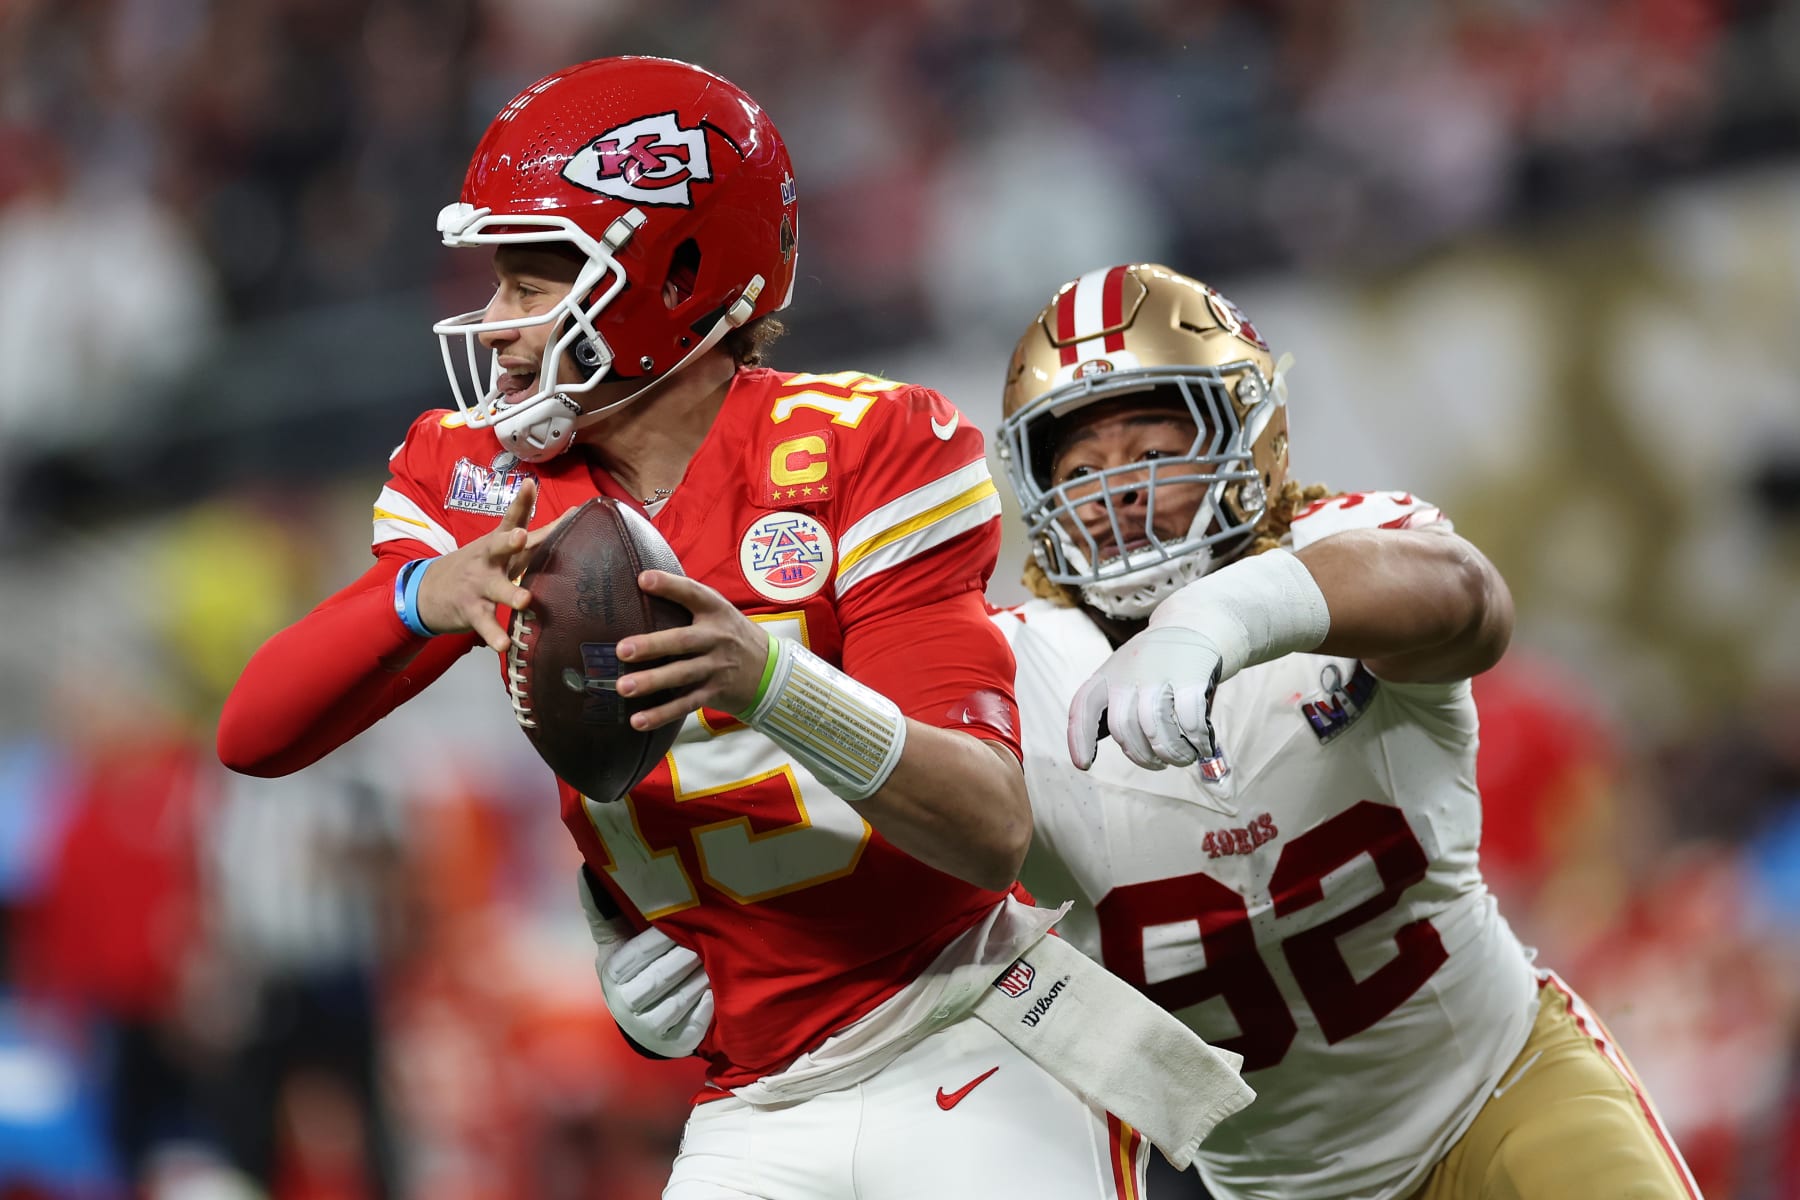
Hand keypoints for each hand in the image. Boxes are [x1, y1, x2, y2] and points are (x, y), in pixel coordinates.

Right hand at [415, 479, 560, 651]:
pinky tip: (504, 645)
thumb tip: (575, 514)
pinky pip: (485, 624)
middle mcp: (488, 560)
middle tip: (520, 537)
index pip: (512, 519)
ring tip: (524, 601)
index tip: (531, 484)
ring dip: (510, 594)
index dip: (522, 502)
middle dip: (509, 542)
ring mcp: (478, 585)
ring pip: (496, 589)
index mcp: (498, 544)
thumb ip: (537, 535)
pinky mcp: (471, 610)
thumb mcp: (502, 550)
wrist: (428, 591)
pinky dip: (495, 635)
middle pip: (499, 547)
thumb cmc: (480, 567)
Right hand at [579, 865, 712, 1056]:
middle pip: (663, 975)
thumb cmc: (634, 966)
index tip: (687, 920)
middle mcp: (624, 1005)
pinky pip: (695, 1024)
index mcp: (612, 973)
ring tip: (719, 960)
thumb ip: (605, 908)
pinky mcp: (673, 1044)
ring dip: (702, 978)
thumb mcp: (617, 938)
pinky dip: (708, 1006)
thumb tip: (585, 869)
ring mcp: (648, 1030)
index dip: (665, 936)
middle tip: (712, 938)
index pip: (640, 952)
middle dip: (689, 955)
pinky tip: (716, 990)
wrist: (644, 1014)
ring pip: (681, 999)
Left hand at [613, 571, 773, 729]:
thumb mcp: (717, 611)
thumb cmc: (729, 634)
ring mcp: (716, 667)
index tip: (644, 580)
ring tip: (623, 687)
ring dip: (652, 682)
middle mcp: (717, 638)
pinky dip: (662, 714)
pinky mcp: (713, 692)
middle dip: (652, 645)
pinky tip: (638, 721)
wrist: (770, 670)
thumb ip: (686, 601)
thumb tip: (639, 582)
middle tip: (622, 650)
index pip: (693, 593)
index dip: (670, 585)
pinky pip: (686, 704)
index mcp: (716, 611)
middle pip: (683, 641)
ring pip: (682, 675)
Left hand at [1068, 626, 1227, 770]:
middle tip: (1159, 763)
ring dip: (1172, 753)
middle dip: (1142, 756)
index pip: (1083, 706)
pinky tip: (1201, 745)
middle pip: (1123, 728)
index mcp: (1109, 673)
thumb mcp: (1128, 671)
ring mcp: (1160, 673)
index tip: (1085, 764)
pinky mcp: (1192, 675)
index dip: (1079, 739)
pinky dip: (1196, 740)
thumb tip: (1124, 748)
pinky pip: (1189, 720)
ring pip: (1154, 729)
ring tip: (1181, 757)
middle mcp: (1130, 672)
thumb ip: (1119, 703)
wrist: (1197, 621)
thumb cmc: (1160, 659)